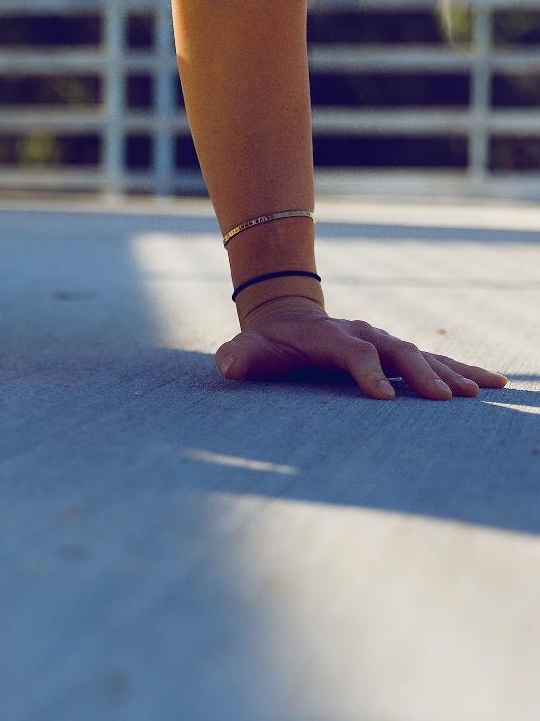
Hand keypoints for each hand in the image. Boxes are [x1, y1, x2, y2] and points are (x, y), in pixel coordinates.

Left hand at [214, 295, 508, 399]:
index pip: (354, 352)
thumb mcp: (246, 350)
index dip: (368, 372)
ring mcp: (383, 342)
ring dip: (452, 371)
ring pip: (424, 354)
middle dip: (422, 374)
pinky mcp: (395, 354)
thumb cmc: (266, 344)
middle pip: (398, 350)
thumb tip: (227, 367)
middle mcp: (363, 334)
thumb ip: (237, 357)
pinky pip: (434, 359)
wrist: (286, 321)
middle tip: (447, 398)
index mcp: (330, 336)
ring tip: (483, 390)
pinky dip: (462, 369)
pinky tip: (493, 383)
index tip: (385, 398)